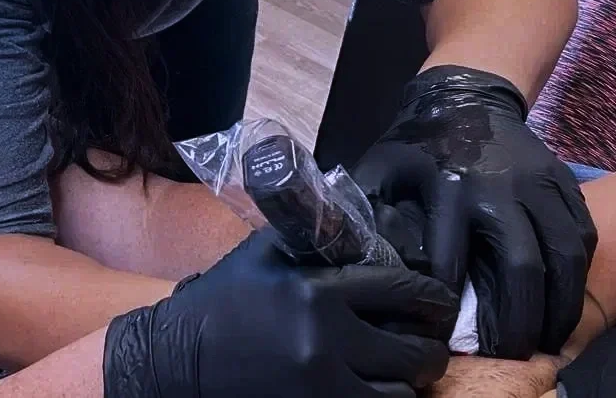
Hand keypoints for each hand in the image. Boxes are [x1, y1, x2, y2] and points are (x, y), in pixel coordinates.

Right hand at [103, 230, 458, 397]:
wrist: (175, 360)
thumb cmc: (222, 302)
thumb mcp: (264, 255)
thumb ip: (315, 241)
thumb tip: (367, 233)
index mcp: (317, 292)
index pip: (404, 290)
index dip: (433, 298)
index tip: (439, 302)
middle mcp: (325, 340)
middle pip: (415, 352)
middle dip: (428, 349)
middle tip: (426, 345)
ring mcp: (320, 387)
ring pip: (402, 394)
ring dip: (405, 384)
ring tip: (399, 374)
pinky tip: (371, 390)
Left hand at [349, 65, 597, 358]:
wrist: (466, 96)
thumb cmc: (415, 145)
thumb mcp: (380, 171)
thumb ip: (370, 216)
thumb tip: (361, 268)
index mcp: (448, 186)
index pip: (450, 259)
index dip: (448, 304)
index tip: (446, 336)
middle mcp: (499, 187)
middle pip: (520, 268)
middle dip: (518, 322)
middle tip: (512, 356)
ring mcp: (538, 184)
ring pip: (563, 258)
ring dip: (559, 308)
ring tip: (548, 343)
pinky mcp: (564, 183)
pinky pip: (583, 238)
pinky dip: (579, 277)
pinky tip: (565, 304)